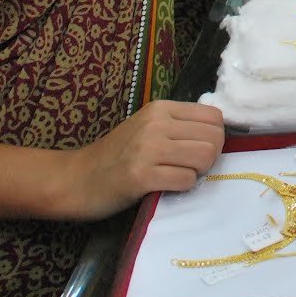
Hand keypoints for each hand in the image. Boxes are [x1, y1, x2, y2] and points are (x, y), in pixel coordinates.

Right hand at [57, 101, 225, 220]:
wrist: (77, 179)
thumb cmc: (116, 156)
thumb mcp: (146, 128)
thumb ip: (178, 126)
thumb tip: (219, 133)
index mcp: (160, 109)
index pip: (214, 117)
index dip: (215, 137)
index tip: (199, 150)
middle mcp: (156, 124)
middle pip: (214, 138)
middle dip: (210, 158)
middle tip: (190, 167)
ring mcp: (147, 149)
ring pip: (205, 157)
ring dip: (198, 172)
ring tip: (178, 176)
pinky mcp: (141, 176)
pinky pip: (185, 180)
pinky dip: (183, 187)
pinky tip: (166, 187)